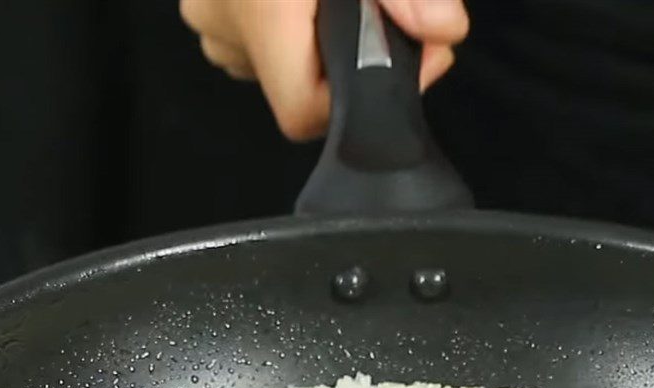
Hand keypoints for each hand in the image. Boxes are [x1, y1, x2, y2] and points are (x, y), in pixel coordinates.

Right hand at [179, 0, 468, 140]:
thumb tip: (445, 31)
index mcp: (259, 7)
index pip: (304, 110)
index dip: (361, 98)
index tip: (410, 55)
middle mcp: (222, 19)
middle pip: (303, 86)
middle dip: (358, 58)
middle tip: (397, 9)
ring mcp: (209, 15)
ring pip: (284, 67)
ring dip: (329, 43)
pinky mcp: (208, 6)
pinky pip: (259, 45)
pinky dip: (298, 29)